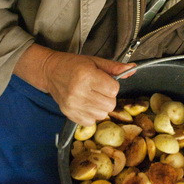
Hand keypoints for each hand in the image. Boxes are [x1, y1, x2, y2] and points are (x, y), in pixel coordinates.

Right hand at [13, 45, 134, 123]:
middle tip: (99, 90)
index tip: (105, 82)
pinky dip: (91, 115)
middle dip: (108, 97)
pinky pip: (90, 122)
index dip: (112, 86)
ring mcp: (73, 104)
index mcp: (87, 76)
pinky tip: (85, 104)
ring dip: (101, 107)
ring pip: (102, 115)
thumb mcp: (94, 61)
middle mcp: (79, 91)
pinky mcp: (69, 113)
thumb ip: (114, 67)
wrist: (50, 71)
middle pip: (110, 104)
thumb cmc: (73, 65)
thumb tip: (133, 69)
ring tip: (92, 97)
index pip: (114, 90)